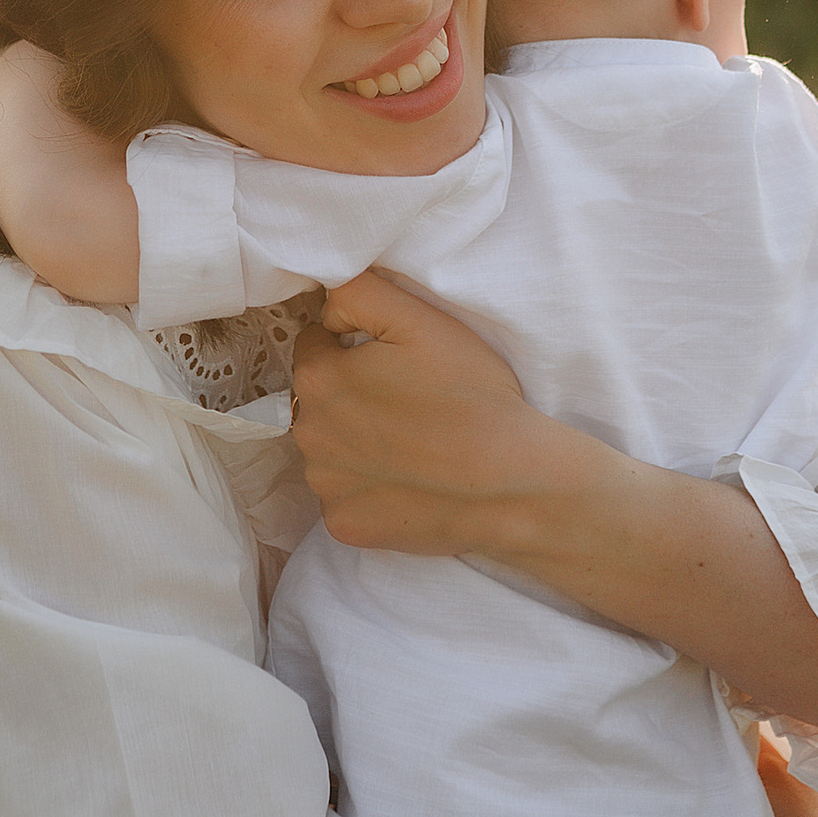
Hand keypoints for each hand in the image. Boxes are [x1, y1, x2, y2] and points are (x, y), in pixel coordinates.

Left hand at [290, 272, 571, 555]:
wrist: (509, 484)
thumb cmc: (470, 395)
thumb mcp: (420, 319)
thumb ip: (359, 292)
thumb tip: (327, 308)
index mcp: (319, 378)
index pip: (316, 343)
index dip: (356, 345)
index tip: (396, 361)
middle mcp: (308, 433)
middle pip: (318, 399)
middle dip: (352, 393)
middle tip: (409, 401)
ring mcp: (324, 484)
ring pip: (329, 448)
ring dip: (355, 442)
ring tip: (411, 443)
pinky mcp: (342, 524)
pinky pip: (344, 495)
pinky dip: (367, 488)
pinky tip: (408, 481)